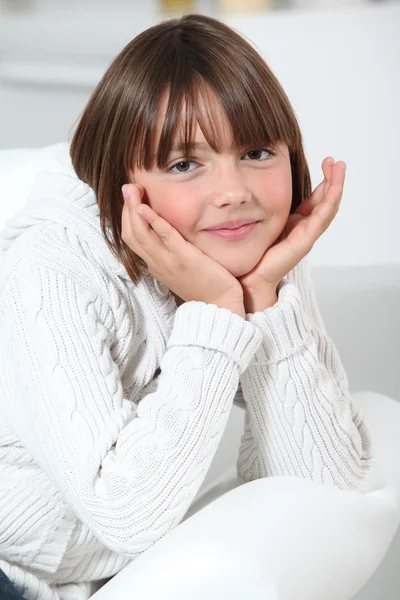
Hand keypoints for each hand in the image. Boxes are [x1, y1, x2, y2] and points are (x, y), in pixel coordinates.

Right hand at [121, 183, 244, 316]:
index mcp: (156, 266)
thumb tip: (173, 240)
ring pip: (140, 234)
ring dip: (132, 209)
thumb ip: (175, 255)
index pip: (133, 239)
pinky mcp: (184, 258)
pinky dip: (151, 221)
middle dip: (125, 209)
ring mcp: (168, 262)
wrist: (220, 307)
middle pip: (131, 235)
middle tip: (127, 187)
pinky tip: (145, 207)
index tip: (131, 199)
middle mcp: (157, 263)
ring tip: (131, 189)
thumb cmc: (207, 288)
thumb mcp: (184, 271)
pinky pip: (164, 237)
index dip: (128, 218)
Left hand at [238, 158, 345, 311]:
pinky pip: (321, 219)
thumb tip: (244, 190)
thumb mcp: (255, 225)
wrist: (249, 280)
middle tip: (336, 161)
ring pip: (328, 208)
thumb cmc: (250, 256)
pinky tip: (334, 187)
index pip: (315, 201)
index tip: (326, 162)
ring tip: (339, 167)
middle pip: (325, 202)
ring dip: (336, 186)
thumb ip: (256, 210)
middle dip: (332, 180)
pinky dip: (329, 202)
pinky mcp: (304, 242)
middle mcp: (303, 230)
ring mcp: (306, 236)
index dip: (322, 183)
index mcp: (294, 226)